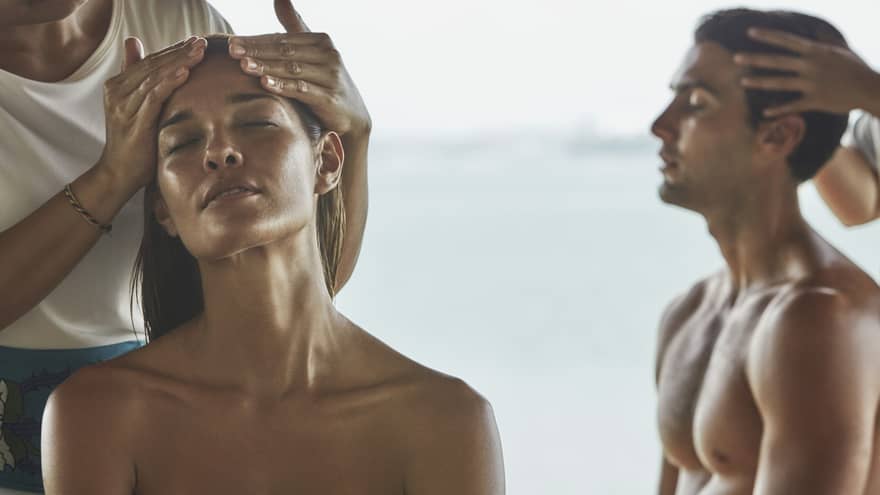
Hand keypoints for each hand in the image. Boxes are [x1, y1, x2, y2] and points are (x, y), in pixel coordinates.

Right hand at [95, 36, 206, 191]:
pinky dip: (170, 82)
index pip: (149, 61)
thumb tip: (133, 42)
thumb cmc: (134, 143)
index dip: (173, 50)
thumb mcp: (136, 109)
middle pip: (153, 65)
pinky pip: (153, 96)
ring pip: (154, 77)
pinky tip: (185, 72)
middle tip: (202, 42)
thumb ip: (136, 78)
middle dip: (179, 52)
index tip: (196, 42)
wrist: (119, 173)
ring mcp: (123, 106)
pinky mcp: (133, 121)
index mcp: (117, 86)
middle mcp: (117, 92)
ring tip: (199, 52)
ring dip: (179, 62)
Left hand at [228, 0, 370, 136]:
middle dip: (257, 51)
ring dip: (266, 66)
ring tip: (243, 65)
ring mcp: (330, 76)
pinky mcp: (329, 98)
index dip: (256, 40)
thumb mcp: (313, 52)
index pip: (282, 39)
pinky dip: (283, 86)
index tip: (232, 42)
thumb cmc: (326, 82)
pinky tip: (265, 84)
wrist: (353, 115)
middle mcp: (328, 55)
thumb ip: (294, 27)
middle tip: (232, 51)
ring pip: (291, 69)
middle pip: (285, 51)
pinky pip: (301, 90)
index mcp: (321, 41)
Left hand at [733, 28, 879, 116]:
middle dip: (755, 59)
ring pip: (780, 83)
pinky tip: (764, 112)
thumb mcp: (840, 51)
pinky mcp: (815, 101)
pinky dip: (778, 110)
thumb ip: (823, 43)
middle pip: (777, 61)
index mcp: (816, 52)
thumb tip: (813, 35)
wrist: (870, 88)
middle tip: (735, 58)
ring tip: (742, 81)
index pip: (787, 41)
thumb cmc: (855, 68)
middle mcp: (811, 66)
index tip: (750, 32)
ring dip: (760, 82)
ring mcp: (812, 84)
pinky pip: (793, 105)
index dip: (768, 36)